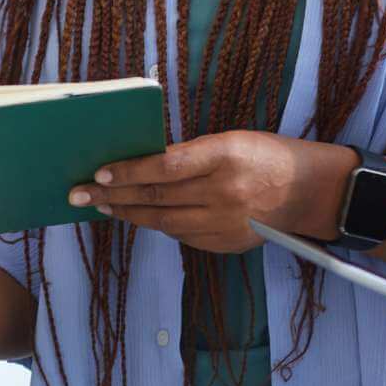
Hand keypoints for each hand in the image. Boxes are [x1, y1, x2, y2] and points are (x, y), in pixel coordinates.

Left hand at [70, 131, 345, 253]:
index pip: (166, 166)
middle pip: (157, 197)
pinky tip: (138, 216)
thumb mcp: (230, 141)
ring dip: (127, 214)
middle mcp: (223, 192)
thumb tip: (143, 164)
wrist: (306, 191)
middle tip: (80, 195)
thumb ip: (190, 154)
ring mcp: (224, 223)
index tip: (99, 174)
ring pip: (163, 221)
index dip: (130, 171)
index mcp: (224, 156)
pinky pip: (181, 235)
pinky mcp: (225, 244)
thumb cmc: (264, 155)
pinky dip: (157, 225)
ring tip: (101, 207)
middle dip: (113, 196)